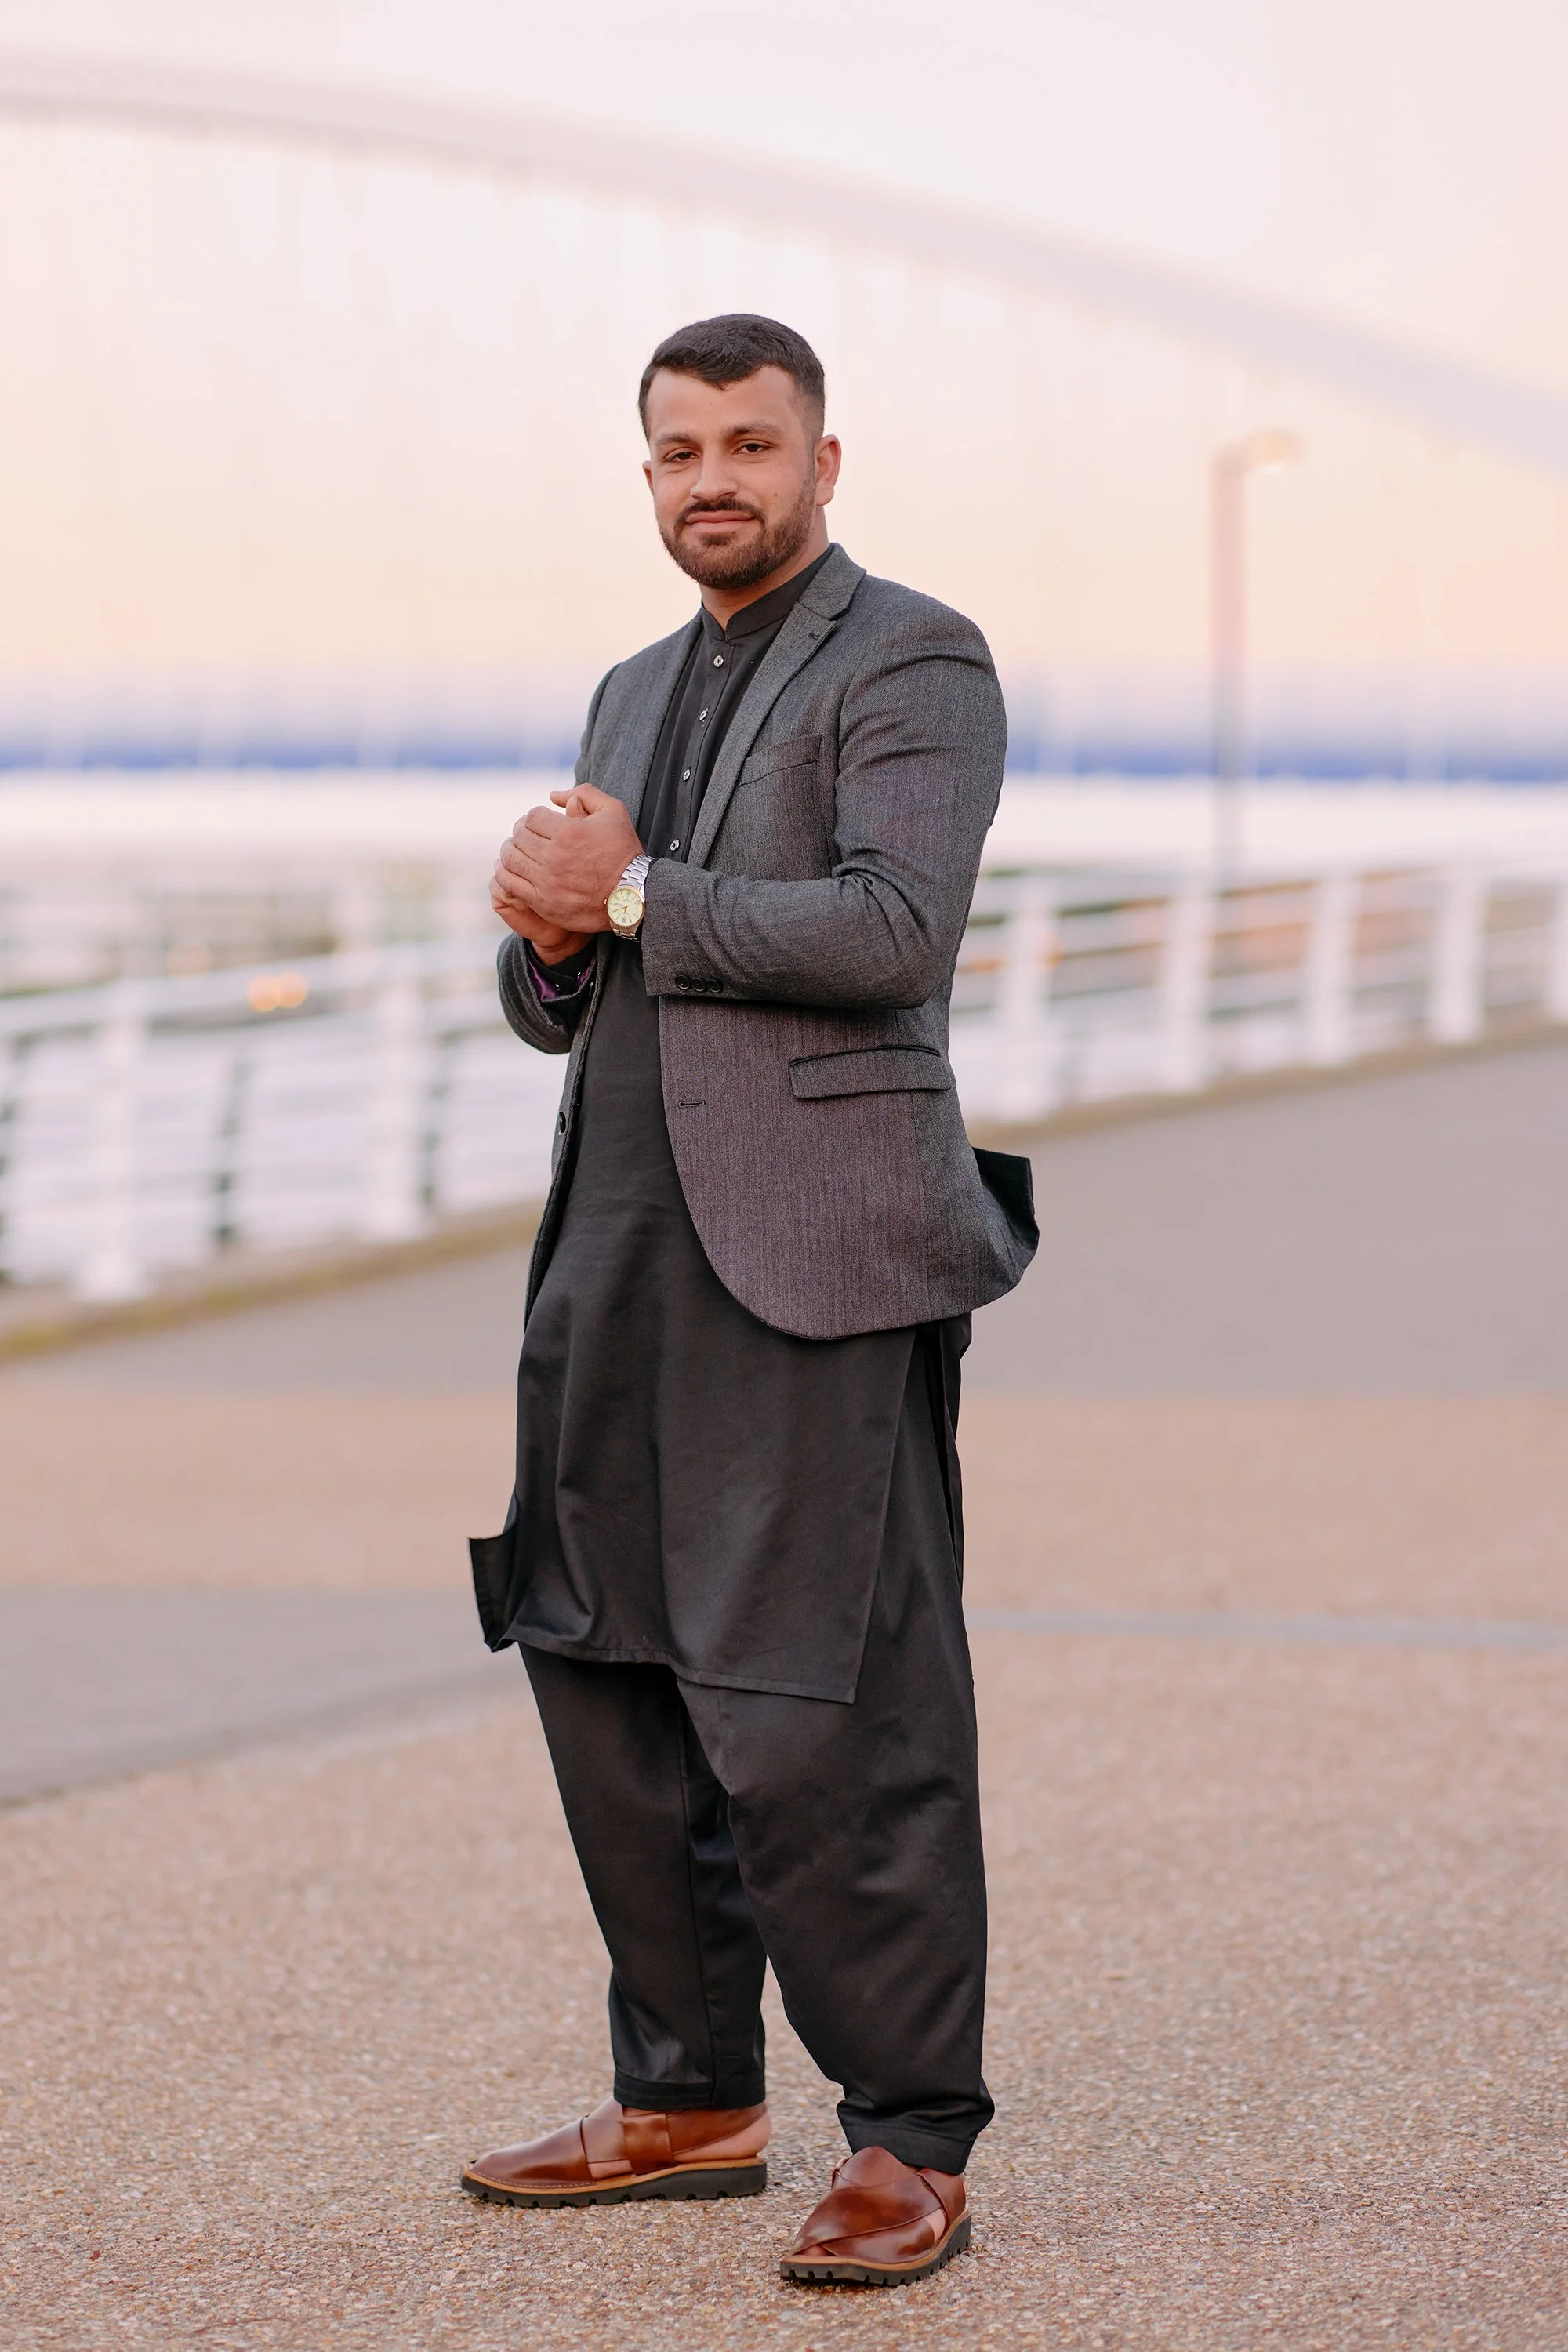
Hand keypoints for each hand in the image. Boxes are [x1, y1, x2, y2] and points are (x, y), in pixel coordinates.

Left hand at [492, 783, 642, 942]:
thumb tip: (552, 795)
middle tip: (527, 834)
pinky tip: (512, 869)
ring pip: (511, 859)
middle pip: (519, 836)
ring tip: (517, 850)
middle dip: (521, 831)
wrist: (632, 896)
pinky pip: (510, 883)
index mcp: (568, 832)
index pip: (533, 816)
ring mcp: (546, 882)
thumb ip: (585, 794)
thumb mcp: (613, 812)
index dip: (535, 816)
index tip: (540, 821)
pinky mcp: (543, 903)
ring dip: (511, 850)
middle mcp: (554, 857)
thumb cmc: (623, 852)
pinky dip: (505, 873)